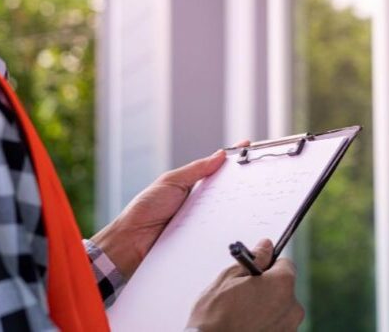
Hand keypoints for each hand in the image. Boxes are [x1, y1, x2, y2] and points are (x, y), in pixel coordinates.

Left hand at [91, 142, 247, 277]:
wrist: (131, 241)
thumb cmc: (145, 208)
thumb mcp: (171, 181)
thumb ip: (195, 170)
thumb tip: (219, 155)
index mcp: (191, 185)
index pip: (216, 168)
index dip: (232, 158)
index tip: (248, 147)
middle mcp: (199, 202)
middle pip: (226, 189)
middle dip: (241, 181)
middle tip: (258, 173)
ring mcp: (201, 220)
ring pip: (225, 211)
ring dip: (237, 205)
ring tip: (253, 194)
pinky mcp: (202, 237)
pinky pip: (218, 230)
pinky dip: (227, 226)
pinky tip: (237, 221)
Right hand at [186, 239, 303, 331]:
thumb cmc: (215, 316)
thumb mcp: (229, 278)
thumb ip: (253, 259)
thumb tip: (266, 246)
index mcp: (282, 285)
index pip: (285, 264)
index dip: (267, 265)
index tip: (254, 272)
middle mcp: (293, 308)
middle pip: (284, 288)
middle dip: (267, 288)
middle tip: (243, 294)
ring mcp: (289, 328)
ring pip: (280, 309)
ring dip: (266, 307)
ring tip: (242, 314)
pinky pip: (276, 325)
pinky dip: (265, 324)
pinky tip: (246, 326)